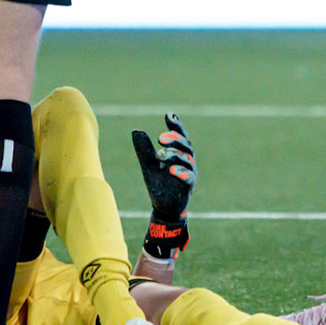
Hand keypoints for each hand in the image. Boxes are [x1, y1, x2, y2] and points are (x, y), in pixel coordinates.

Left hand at [132, 115, 194, 259]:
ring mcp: (189, 173)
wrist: (164, 209)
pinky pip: (189, 177)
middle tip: (160, 137)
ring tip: (160, 154)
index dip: (176, 125)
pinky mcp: (188, 187)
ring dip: (174, 154)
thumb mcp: (149, 166)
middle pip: (185, 145)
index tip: (168, 115)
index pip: (179, 136)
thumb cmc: (160, 186)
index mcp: (178, 154)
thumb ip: (144, 150)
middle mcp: (187, 161)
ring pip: (186, 159)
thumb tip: (136, 130)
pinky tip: (172, 170)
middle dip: (174, 139)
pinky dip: (181, 172)